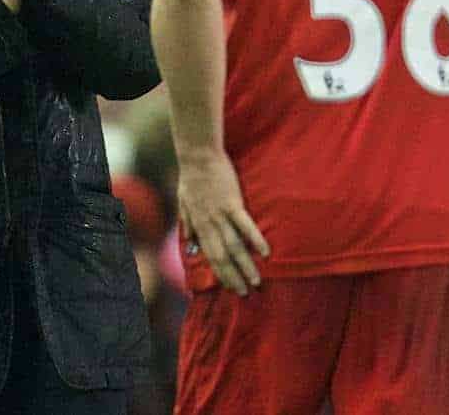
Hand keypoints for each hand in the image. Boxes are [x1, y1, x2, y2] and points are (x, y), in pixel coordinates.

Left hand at [177, 152, 269, 295]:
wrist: (198, 156)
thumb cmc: (191, 177)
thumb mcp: (183, 202)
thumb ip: (187, 223)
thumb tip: (189, 240)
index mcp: (198, 225)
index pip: (210, 256)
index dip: (220, 273)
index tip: (231, 287)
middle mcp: (209, 224)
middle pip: (222, 257)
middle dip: (234, 277)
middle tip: (246, 293)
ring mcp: (221, 214)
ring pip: (234, 246)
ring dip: (246, 265)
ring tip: (257, 281)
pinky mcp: (232, 203)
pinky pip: (244, 225)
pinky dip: (255, 239)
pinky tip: (265, 252)